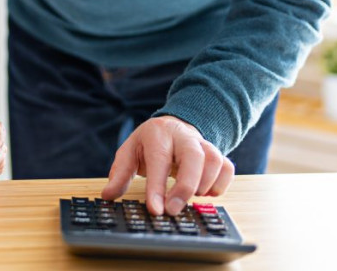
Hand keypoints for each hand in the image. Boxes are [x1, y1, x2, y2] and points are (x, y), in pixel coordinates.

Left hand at [101, 116, 233, 215]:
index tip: (155, 210)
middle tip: (174, 210)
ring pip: (214, 160)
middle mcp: (183, 136)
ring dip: (205, 184)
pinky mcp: (217, 153)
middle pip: (194, 156)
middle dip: (185, 187)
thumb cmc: (149, 144)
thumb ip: (120, 174)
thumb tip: (108, 195)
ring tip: (191, 199)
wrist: (172, 127)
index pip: (159, 159)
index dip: (157, 187)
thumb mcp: (129, 152)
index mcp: (157, 133)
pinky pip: (227, 167)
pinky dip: (221, 184)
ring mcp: (203, 144)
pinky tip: (207, 194)